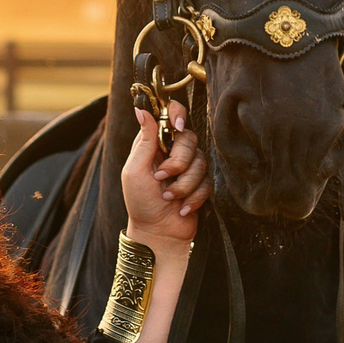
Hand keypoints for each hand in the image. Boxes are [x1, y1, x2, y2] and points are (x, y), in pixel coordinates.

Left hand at [121, 104, 211, 247]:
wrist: (158, 233)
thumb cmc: (140, 202)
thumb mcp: (135, 170)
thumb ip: (143, 141)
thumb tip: (141, 109)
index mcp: (156, 144)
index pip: (171, 116)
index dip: (177, 115)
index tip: (177, 127)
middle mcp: (174, 152)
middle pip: (189, 139)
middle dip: (178, 162)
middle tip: (162, 178)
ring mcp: (190, 168)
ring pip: (201, 162)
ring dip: (183, 185)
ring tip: (169, 199)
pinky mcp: (202, 184)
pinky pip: (208, 182)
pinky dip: (193, 198)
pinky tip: (181, 209)